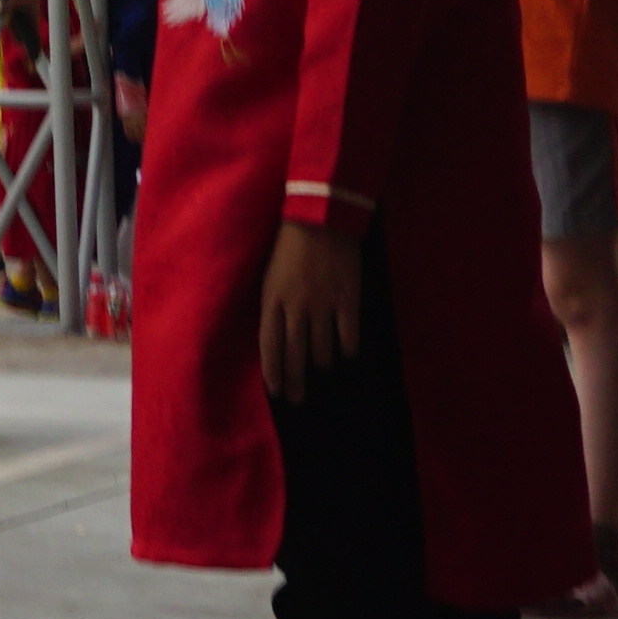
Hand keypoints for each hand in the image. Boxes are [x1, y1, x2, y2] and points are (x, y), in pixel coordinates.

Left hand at [258, 220, 365, 404]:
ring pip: (322, 350)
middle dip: (295, 381)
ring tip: (321, 369)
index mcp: (272, 300)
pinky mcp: (347, 299)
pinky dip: (347, 349)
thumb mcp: (270, 276)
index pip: (269, 346)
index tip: (277, 391)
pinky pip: (348, 336)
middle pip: (294, 355)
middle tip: (299, 400)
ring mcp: (322, 305)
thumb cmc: (290, 247)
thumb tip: (277, 337)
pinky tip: (347, 355)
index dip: (273, 372)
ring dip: (321, 364)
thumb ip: (274, 306)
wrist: (320, 218)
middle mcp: (295, 307)